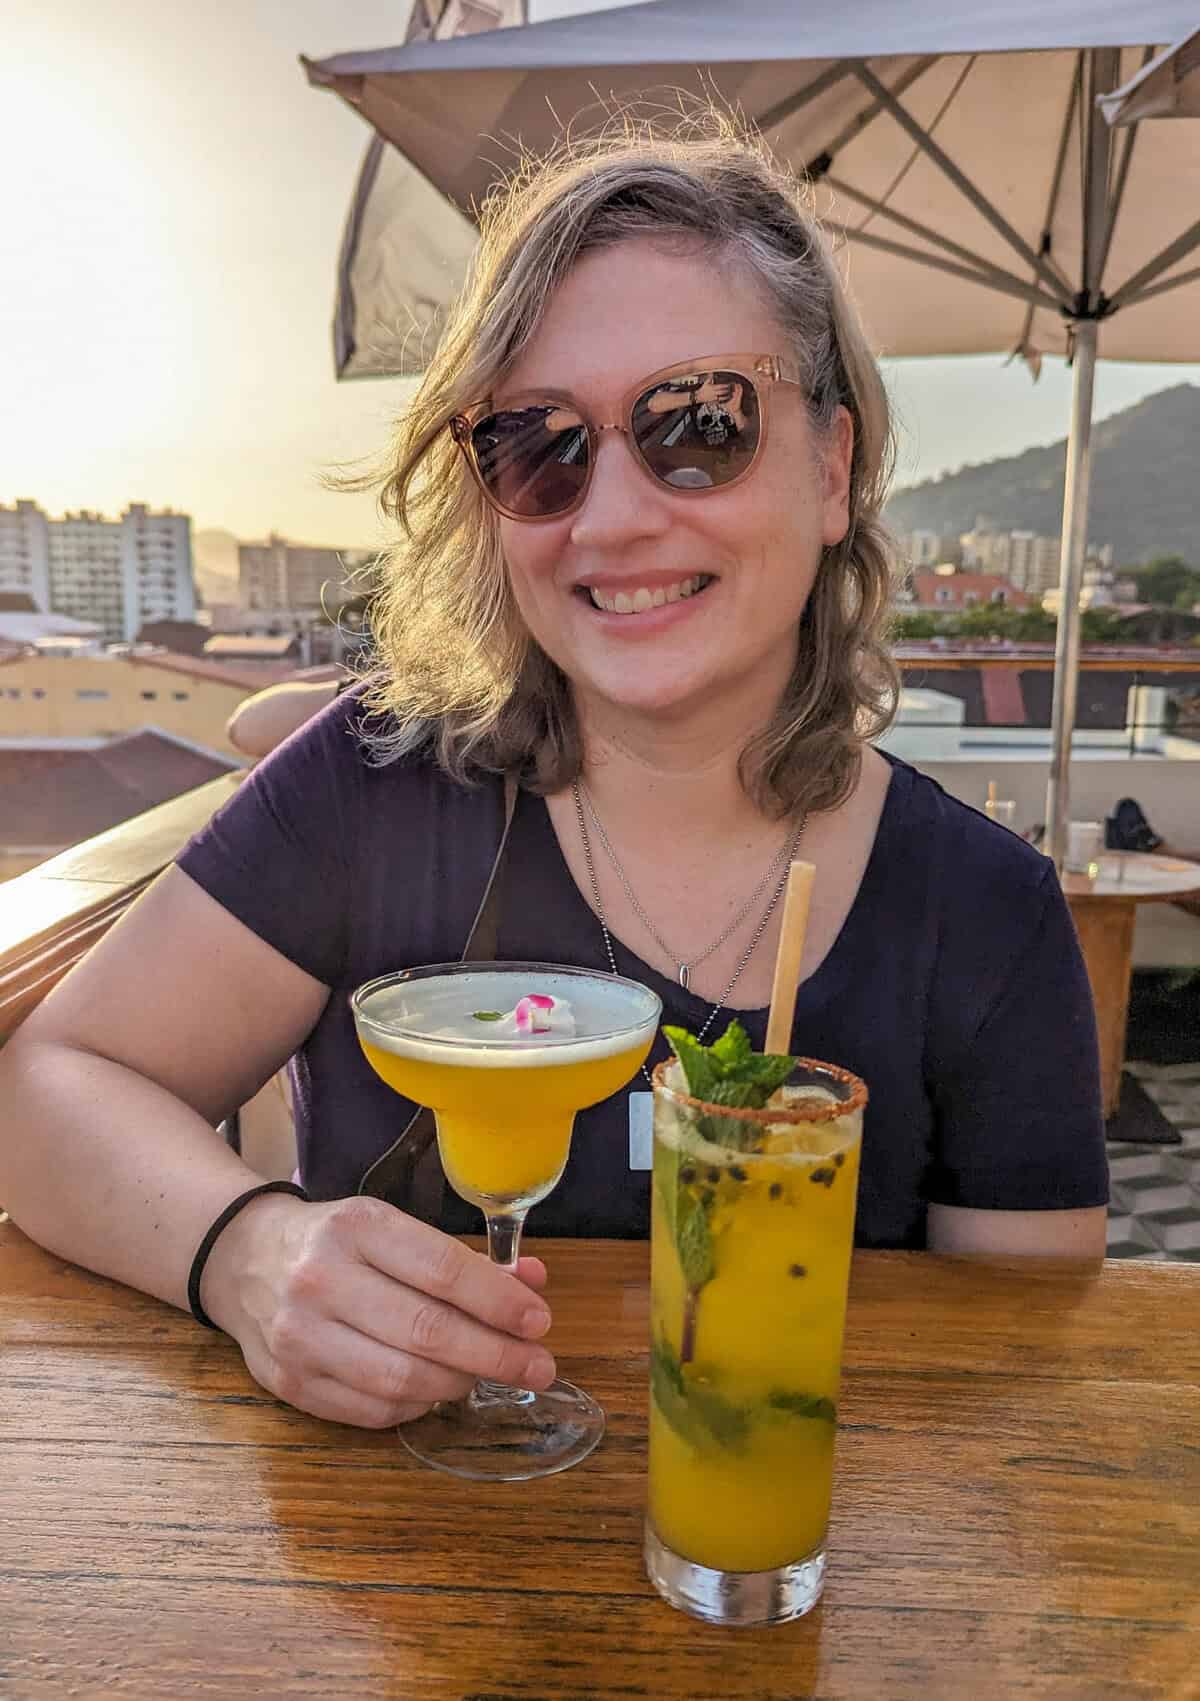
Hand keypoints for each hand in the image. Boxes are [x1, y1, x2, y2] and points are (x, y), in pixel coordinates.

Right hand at [200, 1194, 554, 1428]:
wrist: (242, 1257)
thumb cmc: (335, 1241)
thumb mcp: (392, 1228)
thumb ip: (462, 1259)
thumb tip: (531, 1285)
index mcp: (356, 1227)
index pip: (441, 1270)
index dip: (498, 1301)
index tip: (539, 1322)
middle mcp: (321, 1279)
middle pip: (426, 1332)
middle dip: (495, 1355)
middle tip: (538, 1367)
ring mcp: (298, 1335)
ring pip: (401, 1380)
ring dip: (458, 1384)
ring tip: (487, 1376)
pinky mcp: (288, 1383)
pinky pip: (371, 1410)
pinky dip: (416, 1407)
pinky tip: (437, 1391)